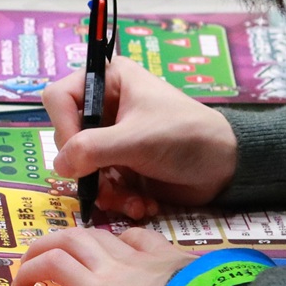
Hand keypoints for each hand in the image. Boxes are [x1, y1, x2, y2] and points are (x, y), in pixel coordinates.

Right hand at [43, 55, 236, 218]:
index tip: (78, 152)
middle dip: (87, 167)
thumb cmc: (186, 137)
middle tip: (106, 182)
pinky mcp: (120, 164)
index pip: (59, 98)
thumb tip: (59, 166)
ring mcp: (111, 138)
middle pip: (66, 138)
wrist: (226, 168)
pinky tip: (141, 203)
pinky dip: (116, 198)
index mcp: (109, 81)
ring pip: (80, 167)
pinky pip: (99, 184)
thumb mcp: (136, 140)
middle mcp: (105, 107)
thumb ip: (92, 149)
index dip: (63, 126)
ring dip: (104, 190)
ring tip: (131, 200)